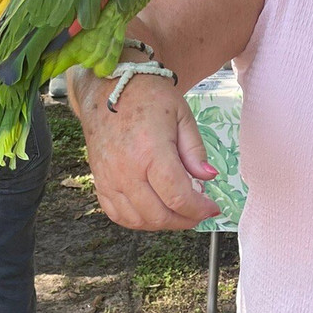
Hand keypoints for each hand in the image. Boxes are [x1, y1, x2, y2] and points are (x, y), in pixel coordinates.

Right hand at [72, 67, 221, 229]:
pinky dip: (138, 220)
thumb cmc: (148, 97)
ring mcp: (109, 178)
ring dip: (163, 223)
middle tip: (199, 212)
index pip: (178, 198)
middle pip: (159, 215)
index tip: (213, 208)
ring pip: (138, 220)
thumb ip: (195, 150)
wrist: (108, 88)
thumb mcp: (182, 115)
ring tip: (179, 213)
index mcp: (150, 152)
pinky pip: (117, 214)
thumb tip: (208, 178)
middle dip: (185, 220)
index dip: (200, 209)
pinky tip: (154, 211)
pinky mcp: (99, 182)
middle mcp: (126, 170)